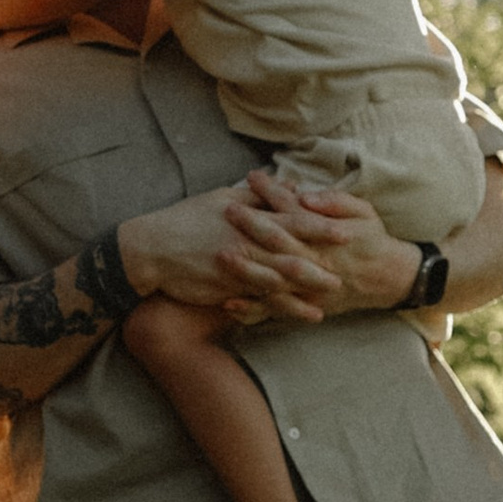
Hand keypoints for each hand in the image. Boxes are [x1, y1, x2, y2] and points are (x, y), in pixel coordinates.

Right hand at [121, 181, 352, 325]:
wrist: (152, 249)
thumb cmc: (188, 219)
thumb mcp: (223, 197)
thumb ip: (260, 196)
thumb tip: (292, 187)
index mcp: (249, 218)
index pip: (293, 220)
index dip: (321, 226)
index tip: (346, 230)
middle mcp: (248, 242)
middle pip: (293, 252)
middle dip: (324, 260)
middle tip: (351, 267)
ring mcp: (239, 267)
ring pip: (282, 279)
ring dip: (310, 287)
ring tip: (336, 293)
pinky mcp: (230, 288)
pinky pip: (264, 300)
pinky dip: (287, 307)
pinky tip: (306, 314)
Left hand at [226, 168, 416, 314]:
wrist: (388, 279)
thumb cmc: (372, 239)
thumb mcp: (363, 212)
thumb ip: (335, 202)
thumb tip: (306, 196)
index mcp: (327, 235)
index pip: (294, 210)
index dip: (272, 193)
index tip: (252, 177)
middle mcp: (316, 261)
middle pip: (279, 242)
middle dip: (251, 225)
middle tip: (226, 209)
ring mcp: (310, 287)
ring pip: (274, 278)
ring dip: (246, 268)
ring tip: (221, 255)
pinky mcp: (305, 305)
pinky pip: (276, 309)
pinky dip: (253, 309)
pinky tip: (229, 303)